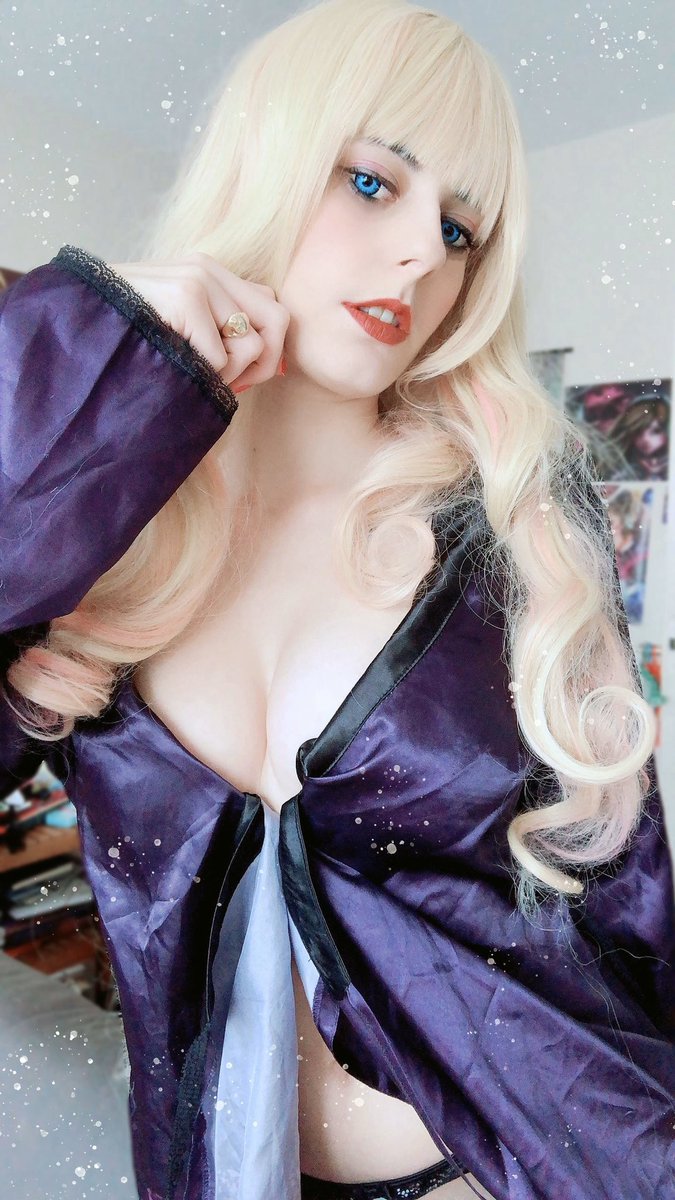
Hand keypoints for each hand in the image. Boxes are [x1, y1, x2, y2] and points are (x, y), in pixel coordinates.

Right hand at [108, 251, 288, 392]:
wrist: (72, 327)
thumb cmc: (124, 339)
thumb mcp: (176, 328)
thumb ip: (218, 330)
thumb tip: (274, 362)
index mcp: (207, 271)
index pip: (270, 304)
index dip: (265, 346)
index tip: (237, 374)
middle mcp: (207, 268)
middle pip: (277, 319)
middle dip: (262, 362)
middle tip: (230, 385)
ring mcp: (198, 280)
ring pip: (253, 344)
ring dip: (228, 375)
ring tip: (191, 374)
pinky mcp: (186, 298)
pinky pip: (222, 359)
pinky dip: (202, 378)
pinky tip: (173, 370)